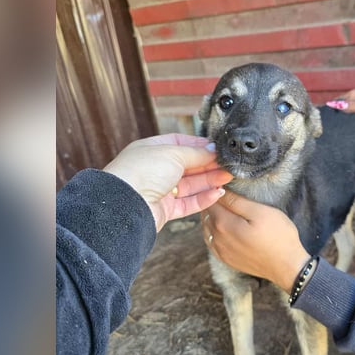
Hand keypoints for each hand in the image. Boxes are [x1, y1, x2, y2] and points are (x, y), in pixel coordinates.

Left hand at [104, 133, 232, 230]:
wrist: (126, 204)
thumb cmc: (142, 172)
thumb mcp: (173, 153)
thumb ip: (196, 152)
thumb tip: (212, 149)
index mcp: (152, 150)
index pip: (181, 144)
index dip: (200, 146)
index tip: (217, 149)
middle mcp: (155, 169)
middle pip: (188, 166)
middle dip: (209, 165)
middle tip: (228, 165)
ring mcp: (160, 190)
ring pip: (190, 185)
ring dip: (210, 181)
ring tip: (228, 178)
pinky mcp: (165, 210)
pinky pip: (188, 203)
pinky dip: (203, 198)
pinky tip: (217, 193)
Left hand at [204, 191, 309, 292]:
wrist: (286, 266)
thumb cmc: (278, 235)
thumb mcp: (260, 212)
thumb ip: (236, 201)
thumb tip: (218, 190)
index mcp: (223, 223)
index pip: (210, 200)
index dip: (214, 189)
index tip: (223, 183)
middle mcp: (216, 238)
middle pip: (206, 213)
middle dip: (212, 202)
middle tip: (223, 192)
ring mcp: (219, 250)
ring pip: (206, 227)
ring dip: (211, 216)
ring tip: (224, 207)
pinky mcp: (225, 259)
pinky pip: (211, 241)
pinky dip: (213, 230)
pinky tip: (222, 226)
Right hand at [326, 85, 354, 139]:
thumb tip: (339, 105)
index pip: (348, 96)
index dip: (337, 103)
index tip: (327, 113)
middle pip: (349, 102)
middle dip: (340, 109)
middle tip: (330, 120)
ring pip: (353, 110)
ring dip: (347, 116)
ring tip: (337, 124)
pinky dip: (353, 120)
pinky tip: (348, 126)